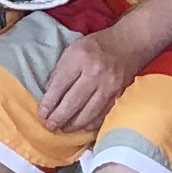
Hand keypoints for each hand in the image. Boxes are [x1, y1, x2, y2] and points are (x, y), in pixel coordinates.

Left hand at [36, 14, 145, 137]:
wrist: (129, 43)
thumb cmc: (96, 47)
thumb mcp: (72, 50)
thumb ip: (60, 72)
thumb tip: (49, 98)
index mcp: (80, 57)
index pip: (60, 85)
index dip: (48, 103)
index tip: (42, 114)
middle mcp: (95, 73)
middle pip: (73, 102)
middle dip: (58, 118)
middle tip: (50, 126)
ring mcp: (109, 86)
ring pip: (88, 114)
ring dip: (72, 125)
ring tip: (63, 129)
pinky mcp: (119, 96)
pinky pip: (102, 116)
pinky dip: (90, 125)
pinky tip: (81, 126)